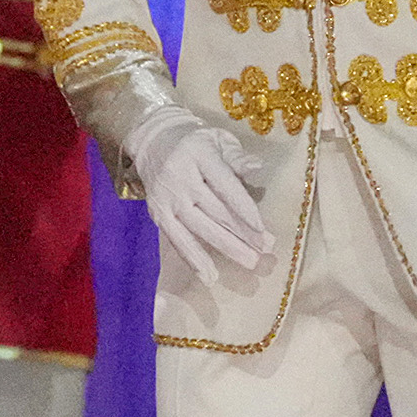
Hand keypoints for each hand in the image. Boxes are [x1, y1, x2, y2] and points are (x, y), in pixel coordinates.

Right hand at [126, 103, 271, 274]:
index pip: (224, 184)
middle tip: (265, 250)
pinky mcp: (157, 213)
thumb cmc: (194, 142)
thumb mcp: (217, 140)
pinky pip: (177, 239)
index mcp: (198, 153)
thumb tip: (257, 168)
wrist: (151, 141)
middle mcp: (180, 176)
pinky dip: (193, 259)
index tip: (261, 228)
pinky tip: (210, 276)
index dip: (243, 207)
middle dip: (242, 232)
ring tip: (249, 262)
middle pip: (215, 209)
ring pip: (199, 227)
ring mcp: (167, 197)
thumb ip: (237, 157)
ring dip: (226, 248)